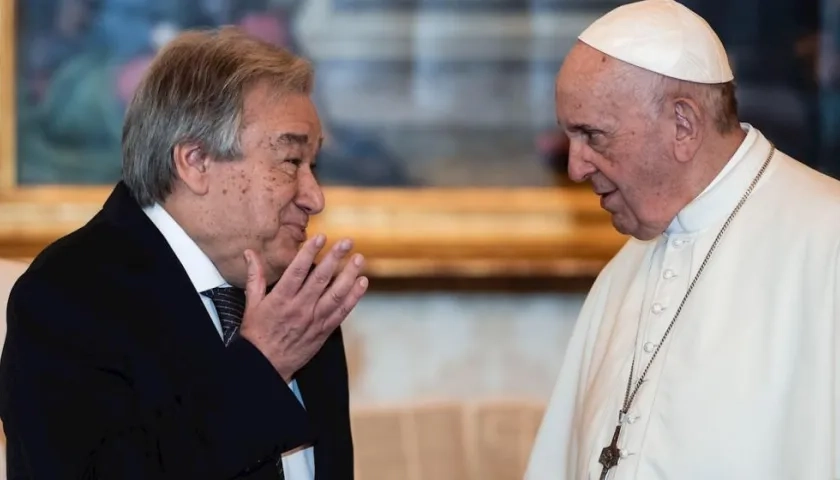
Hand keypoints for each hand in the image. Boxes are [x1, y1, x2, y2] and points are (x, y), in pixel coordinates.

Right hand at [239, 234, 367, 381]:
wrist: (265, 365)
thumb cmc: (257, 335)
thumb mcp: (251, 304)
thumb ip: (254, 277)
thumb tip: (250, 253)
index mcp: (281, 299)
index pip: (298, 270)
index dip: (310, 252)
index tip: (321, 237)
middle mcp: (300, 308)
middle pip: (321, 278)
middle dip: (335, 258)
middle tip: (347, 242)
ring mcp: (314, 320)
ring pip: (336, 294)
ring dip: (349, 275)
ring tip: (358, 259)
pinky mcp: (324, 330)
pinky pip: (342, 311)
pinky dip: (354, 297)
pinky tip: (362, 283)